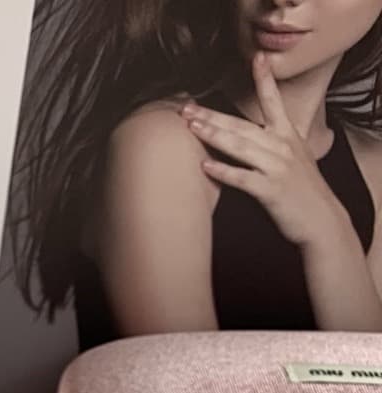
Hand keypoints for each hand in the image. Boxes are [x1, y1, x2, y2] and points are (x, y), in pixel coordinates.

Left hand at [181, 52, 353, 251]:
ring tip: (191, 127)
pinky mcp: (271, 189)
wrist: (321, 219)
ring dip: (214, 135)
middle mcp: (282, 146)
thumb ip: (272, 144)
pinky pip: (242, 178)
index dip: (265, 79)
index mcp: (287, 135)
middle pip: (242, 125)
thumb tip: (248, 138)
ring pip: (240, 146)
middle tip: (187, 108)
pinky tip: (205, 165)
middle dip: (213, 115)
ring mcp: (277, 167)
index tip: (257, 58)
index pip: (273, 102)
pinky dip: (223, 171)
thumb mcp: (293, 158)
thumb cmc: (301, 190)